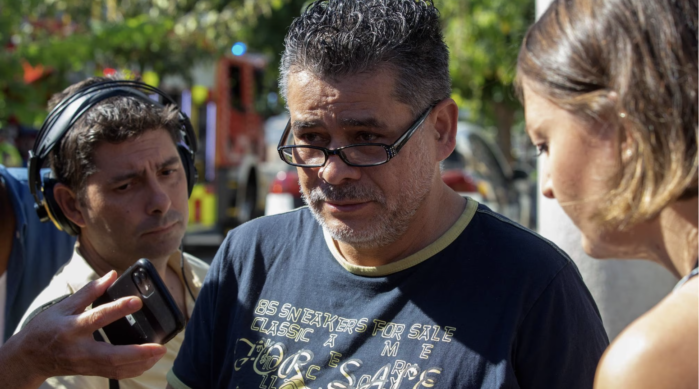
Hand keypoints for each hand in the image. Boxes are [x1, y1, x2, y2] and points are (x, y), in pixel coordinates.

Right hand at [0, 271, 166, 388]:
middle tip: (160, 346)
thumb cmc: (46, 328)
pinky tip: (147, 362)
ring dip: (140, 363)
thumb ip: (90, 291)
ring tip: (159, 353)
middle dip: (138, 353)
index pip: (98, 318)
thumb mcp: (64, 306)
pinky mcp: (90, 371)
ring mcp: (85, 363)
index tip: (137, 301)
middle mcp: (80, 349)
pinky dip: (132, 370)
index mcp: (72, 328)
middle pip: (112, 355)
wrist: (29, 357)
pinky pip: (114, 373)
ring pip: (116, 368)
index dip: (118, 309)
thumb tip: (112, 274)